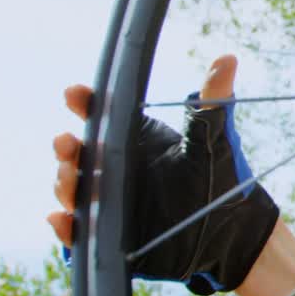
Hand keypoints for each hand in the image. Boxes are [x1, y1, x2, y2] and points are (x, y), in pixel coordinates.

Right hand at [48, 55, 278, 293]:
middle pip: (80, 155)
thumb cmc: (222, 177)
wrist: (233, 230)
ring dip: (65, 183)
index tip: (75, 93)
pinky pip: (79, 232)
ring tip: (71, 177)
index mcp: (136, 141)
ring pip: (74, 190)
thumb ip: (215, 101)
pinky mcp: (111, 236)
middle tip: (67, 143)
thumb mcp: (215, 138)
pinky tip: (61, 218)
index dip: (85, 104)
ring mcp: (111, 203)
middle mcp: (117, 170)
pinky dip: (65, 227)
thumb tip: (227, 59)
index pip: (103, 117)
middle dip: (68, 148)